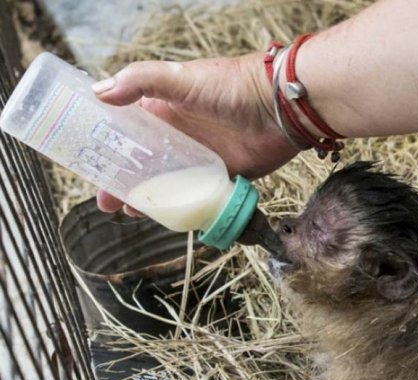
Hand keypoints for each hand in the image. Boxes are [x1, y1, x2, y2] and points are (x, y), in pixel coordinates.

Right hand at [93, 53, 297, 213]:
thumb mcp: (181, 77)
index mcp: (165, 110)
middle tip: (106, 202)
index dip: (109, 149)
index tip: (90, 167)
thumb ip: (141, 80)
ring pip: (167, 182)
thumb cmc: (232, 87)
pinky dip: (182, 206)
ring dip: (148, 197)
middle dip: (123, 182)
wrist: (280, 108)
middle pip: (143, 162)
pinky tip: (168, 218)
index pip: (128, 131)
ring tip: (131, 211)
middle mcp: (181, 134)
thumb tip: (98, 92)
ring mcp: (201, 156)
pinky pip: (196, 195)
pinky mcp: (222, 174)